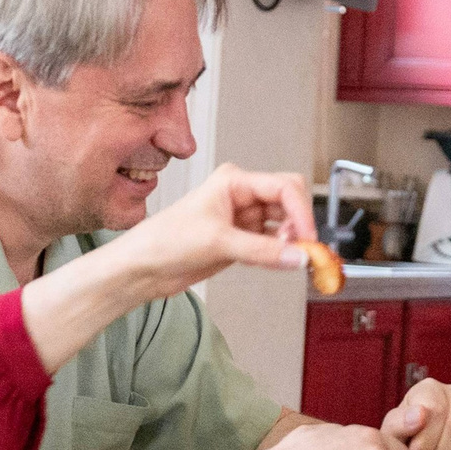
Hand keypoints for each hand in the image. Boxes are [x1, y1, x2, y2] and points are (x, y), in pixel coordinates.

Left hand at [107, 163, 315, 301]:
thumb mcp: (217, 242)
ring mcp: (242, 219)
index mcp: (234, 181)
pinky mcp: (241, 241)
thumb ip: (263, 251)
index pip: (283, 188)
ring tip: (290, 259)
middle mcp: (241, 196)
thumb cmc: (163, 241)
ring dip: (291, 242)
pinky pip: (273, 244)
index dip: (301, 212)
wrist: (142, 268)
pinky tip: (275, 262)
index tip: (308, 238)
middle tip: (305, 250)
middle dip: (300, 225)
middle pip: (289, 203)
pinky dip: (280, 254)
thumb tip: (298, 256)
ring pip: (284, 225)